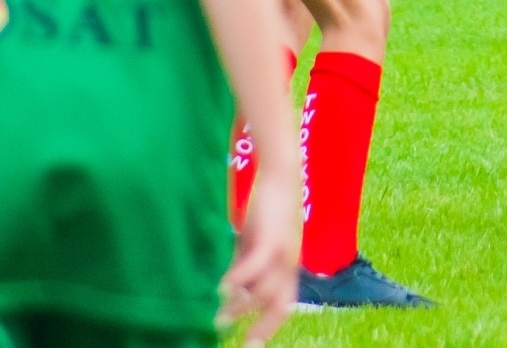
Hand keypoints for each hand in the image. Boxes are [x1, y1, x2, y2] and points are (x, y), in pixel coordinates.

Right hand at [218, 169, 299, 346]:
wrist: (280, 175)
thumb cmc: (264, 210)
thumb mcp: (251, 244)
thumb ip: (243, 266)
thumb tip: (225, 292)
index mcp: (287, 267)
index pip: (283, 305)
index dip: (268, 327)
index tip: (249, 345)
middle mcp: (289, 264)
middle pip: (281, 305)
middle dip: (261, 328)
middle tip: (241, 346)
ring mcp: (282, 252)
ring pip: (264, 291)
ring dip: (239, 307)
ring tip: (217, 318)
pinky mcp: (271, 238)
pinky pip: (254, 267)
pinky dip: (237, 281)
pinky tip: (220, 289)